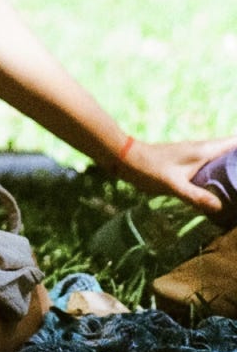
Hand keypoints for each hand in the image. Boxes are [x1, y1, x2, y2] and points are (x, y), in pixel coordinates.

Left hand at [118, 136, 236, 212]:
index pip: (234, 143)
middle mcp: (202, 150)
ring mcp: (195, 155)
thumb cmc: (148, 169)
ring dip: (234, 166)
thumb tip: (221, 209)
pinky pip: (213, 166)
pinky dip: (223, 172)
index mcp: (203, 150)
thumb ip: (195, 196)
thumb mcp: (173, 184)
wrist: (125, 159)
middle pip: (232, 150)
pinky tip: (226, 187)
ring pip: (222, 158)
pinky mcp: (188, 163)